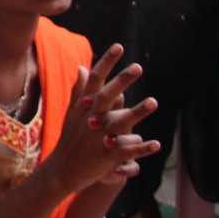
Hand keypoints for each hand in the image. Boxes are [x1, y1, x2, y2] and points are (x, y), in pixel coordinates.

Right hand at [42, 44, 159, 193]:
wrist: (62, 170)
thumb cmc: (70, 138)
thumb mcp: (72, 113)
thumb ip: (80, 90)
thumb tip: (82, 67)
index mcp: (83, 108)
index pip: (94, 81)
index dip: (106, 63)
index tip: (119, 46)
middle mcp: (89, 120)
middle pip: (106, 97)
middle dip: (121, 81)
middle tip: (138, 66)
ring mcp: (97, 137)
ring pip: (119, 123)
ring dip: (137, 113)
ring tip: (153, 101)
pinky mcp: (106, 156)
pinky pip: (126, 150)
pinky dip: (141, 148)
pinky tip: (156, 144)